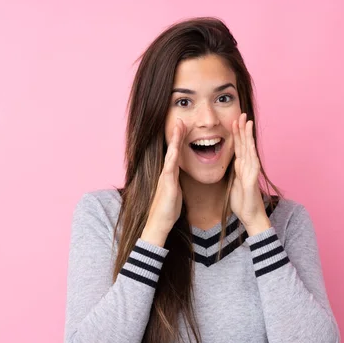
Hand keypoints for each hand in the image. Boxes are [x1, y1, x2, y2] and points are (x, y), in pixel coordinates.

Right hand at [141, 118, 185, 245]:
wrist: (159, 223)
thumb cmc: (168, 210)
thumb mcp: (176, 192)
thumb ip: (177, 181)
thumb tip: (181, 176)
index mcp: (170, 174)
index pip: (176, 153)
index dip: (180, 140)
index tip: (185, 126)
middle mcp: (166, 172)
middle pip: (172, 149)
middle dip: (177, 134)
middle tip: (181, 119)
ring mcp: (165, 178)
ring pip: (171, 155)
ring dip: (175, 141)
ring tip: (179, 127)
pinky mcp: (167, 185)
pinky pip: (170, 169)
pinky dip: (172, 158)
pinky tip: (175, 150)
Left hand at [229, 113, 270, 235]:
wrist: (251, 217)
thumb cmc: (243, 202)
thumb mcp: (235, 183)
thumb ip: (236, 172)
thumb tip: (234, 162)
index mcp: (242, 167)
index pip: (239, 146)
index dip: (237, 133)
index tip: (235, 120)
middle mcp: (248, 167)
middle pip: (245, 144)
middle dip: (243, 129)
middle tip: (242, 114)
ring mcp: (251, 173)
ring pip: (249, 151)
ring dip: (248, 136)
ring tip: (247, 123)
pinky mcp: (251, 181)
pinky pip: (251, 166)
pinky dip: (251, 154)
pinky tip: (250, 146)